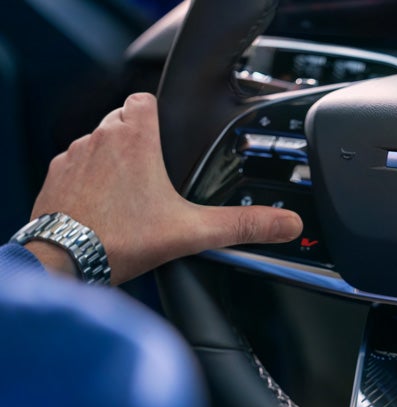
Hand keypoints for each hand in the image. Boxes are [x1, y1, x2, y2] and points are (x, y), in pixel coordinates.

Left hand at [26, 93, 302, 284]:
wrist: (63, 263)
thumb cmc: (120, 241)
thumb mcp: (193, 233)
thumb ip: (242, 226)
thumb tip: (285, 223)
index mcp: (135, 139)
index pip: (145, 98)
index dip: (160, 112)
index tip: (172, 136)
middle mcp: (99, 139)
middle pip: (123, 119)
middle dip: (141, 140)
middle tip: (159, 175)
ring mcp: (72, 157)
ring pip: (99, 142)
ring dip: (114, 160)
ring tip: (133, 195)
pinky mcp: (55, 178)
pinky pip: (76, 166)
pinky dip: (90, 180)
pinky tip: (105, 208)